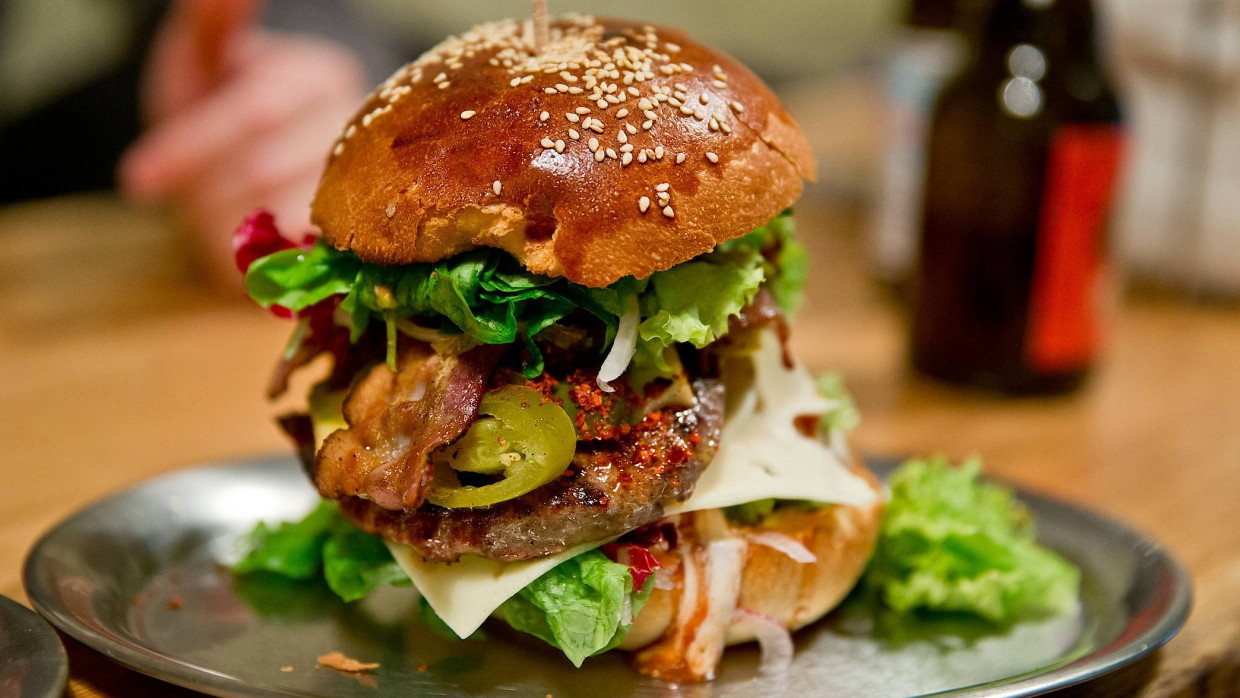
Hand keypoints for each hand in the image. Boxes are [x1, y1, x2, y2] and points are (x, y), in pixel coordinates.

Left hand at [119, 0, 366, 289]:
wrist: (253, 178)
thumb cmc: (219, 113)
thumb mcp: (203, 63)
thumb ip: (211, 23)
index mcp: (319, 75)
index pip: (254, 110)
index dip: (190, 146)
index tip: (136, 181)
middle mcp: (355, 132)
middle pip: (266, 170)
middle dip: (209, 193)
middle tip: (181, 205)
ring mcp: (366, 192)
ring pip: (283, 220)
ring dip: (231, 230)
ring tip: (217, 224)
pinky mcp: (357, 250)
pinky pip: (301, 267)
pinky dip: (260, 265)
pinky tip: (247, 256)